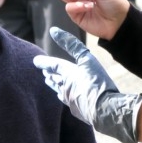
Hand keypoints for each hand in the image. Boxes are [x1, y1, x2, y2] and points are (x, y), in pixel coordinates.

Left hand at [33, 27, 141, 142]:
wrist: (106, 110)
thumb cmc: (98, 82)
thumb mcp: (87, 59)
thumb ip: (72, 45)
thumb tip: (54, 31)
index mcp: (67, 73)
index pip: (52, 65)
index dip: (43, 62)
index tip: (35, 61)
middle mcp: (64, 87)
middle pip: (54, 79)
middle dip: (49, 74)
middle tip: (44, 71)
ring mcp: (69, 100)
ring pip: (58, 90)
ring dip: (53, 85)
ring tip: (49, 81)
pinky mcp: (76, 111)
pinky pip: (66, 101)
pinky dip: (63, 96)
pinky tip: (64, 97)